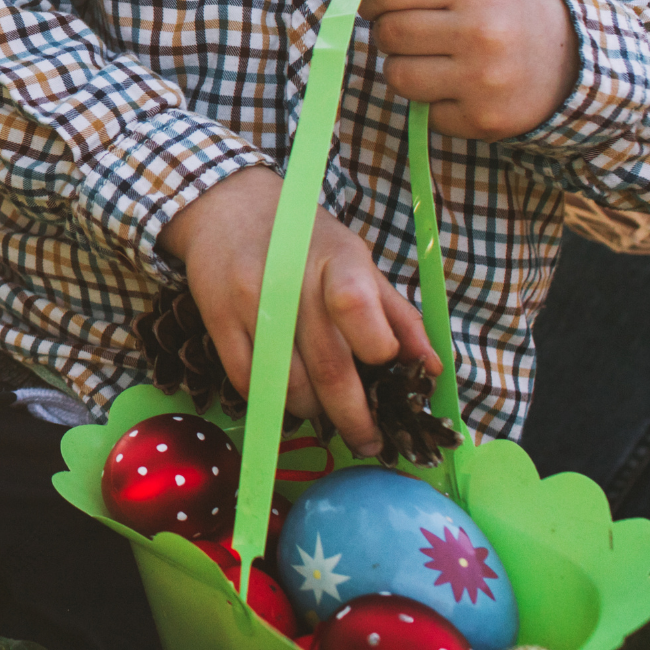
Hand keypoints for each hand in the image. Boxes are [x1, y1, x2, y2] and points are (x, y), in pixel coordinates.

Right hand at [155, 166, 432, 457]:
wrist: (227, 208)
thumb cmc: (305, 239)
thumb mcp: (356, 260)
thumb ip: (397, 314)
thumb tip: (432, 370)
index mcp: (336, 260)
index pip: (357, 308)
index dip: (378, 349)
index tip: (386, 366)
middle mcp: (289, 280)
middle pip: (328, 367)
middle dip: (355, 417)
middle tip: (369, 441)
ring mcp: (249, 302)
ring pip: (288, 386)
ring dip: (314, 412)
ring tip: (325, 412)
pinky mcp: (216, 320)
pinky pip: (249, 383)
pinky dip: (274, 402)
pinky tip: (288, 397)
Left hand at [351, 0, 577, 140]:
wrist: (574, 57)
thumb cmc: (509, 7)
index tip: (382, 3)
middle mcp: (482, 32)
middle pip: (389, 34)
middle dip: (392, 34)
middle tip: (419, 33)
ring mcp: (484, 80)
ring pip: (398, 77)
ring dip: (406, 70)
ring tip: (437, 60)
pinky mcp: (484, 119)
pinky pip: (425, 113)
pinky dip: (434, 102)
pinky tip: (463, 86)